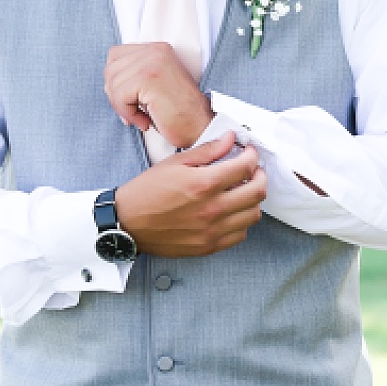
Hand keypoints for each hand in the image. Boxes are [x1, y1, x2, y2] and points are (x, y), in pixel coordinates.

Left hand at [105, 42, 213, 148]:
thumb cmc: (179, 112)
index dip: (116, 80)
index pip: (115, 55)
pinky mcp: (148, 78)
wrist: (201, 126)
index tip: (130, 99)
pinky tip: (144, 121)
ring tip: (141, 117)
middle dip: (116, 95)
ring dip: (122, 108)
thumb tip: (108, 83)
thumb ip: (135, 74)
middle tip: (134, 111)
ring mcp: (152, 62)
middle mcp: (155, 51)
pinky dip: (128, 114)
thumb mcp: (155, 84)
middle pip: (110, 69)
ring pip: (113, 84)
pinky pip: (120, 97)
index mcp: (157, 49)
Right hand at [114, 132, 267, 256]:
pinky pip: (240, 234)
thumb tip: (231, 139)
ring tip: (241, 190)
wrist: (127, 223)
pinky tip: (231, 211)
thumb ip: (208, 151)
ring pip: (253, 215)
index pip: (246, 167)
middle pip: (258, 192)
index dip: (252, 155)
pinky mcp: (208, 246)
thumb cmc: (147, 191)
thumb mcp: (176, 163)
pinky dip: (241, 221)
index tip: (249, 152)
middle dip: (259, 176)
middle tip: (251, 170)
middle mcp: (212, 209)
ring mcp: (212, 230)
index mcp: (204, 184)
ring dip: (252, 200)